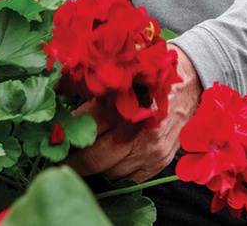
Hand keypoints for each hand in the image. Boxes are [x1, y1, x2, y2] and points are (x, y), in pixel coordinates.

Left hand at [65, 45, 202, 181]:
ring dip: (94, 165)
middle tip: (59, 155)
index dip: (66, 133)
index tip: (52, 135)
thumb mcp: (125, 67)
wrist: (194, 79)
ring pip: (109, 172)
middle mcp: (141, 133)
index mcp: (130, 104)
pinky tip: (108, 158)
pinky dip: (114, 171)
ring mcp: (151, 151)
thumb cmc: (155, 69)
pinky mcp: (160, 162)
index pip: (87, 126)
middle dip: (73, 158)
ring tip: (82, 155)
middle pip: (95, 157)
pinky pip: (128, 179)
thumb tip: (57, 91)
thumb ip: (95, 82)